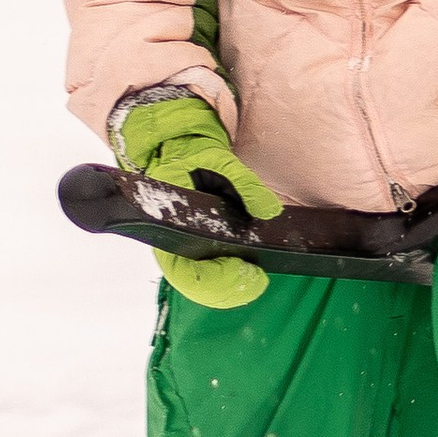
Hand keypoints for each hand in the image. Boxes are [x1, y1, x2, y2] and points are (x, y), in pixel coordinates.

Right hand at [114, 93, 282, 307]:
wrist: (179, 147)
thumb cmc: (193, 155)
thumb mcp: (219, 160)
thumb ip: (245, 184)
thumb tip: (270, 212)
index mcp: (168, 224)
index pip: (182, 270)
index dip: (212, 278)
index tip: (242, 267)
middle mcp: (174, 243)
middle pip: (196, 286)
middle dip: (228, 288)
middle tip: (257, 278)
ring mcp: (187, 248)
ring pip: (205, 287)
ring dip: (232, 289)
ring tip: (258, 278)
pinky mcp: (202, 248)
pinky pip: (213, 275)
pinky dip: (234, 280)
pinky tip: (254, 272)